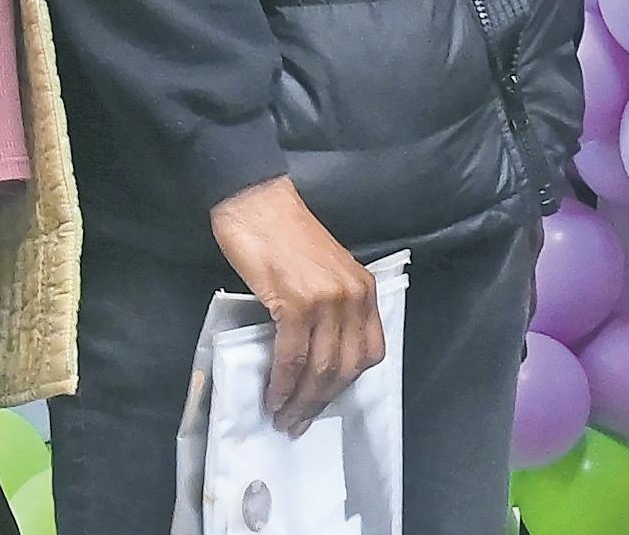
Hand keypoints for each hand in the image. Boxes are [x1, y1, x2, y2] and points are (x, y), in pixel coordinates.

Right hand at [210, 178, 384, 432]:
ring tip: (282, 418)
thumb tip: (311, 359)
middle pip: (346, 367)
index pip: (369, 352)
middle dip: (320, 402)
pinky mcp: (297, 301)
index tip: (323, 404)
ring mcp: (328, 300)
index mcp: (365, 291)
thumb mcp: (322, 275)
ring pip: (321, 367)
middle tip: (297, 424)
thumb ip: (328, 310)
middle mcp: (354, 297)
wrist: (258, 204)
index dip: (346, 386)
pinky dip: (283, 382)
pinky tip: (273, 396)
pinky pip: (294, 355)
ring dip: (300, 400)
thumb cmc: (283, 237)